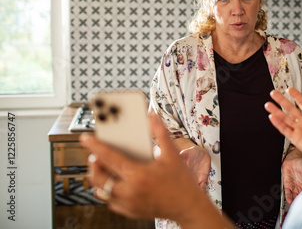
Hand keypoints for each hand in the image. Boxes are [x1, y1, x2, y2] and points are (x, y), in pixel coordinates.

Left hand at [80, 113, 232, 228]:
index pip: (109, 158)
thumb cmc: (182, 181)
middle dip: (93, 164)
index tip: (85, 138)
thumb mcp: (172, 154)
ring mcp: (128, 204)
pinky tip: (116, 181)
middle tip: (95, 155)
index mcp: (138, 175)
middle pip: (99, 177)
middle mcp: (129, 191)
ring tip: (104, 167)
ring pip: (102, 191)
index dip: (95, 146)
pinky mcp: (129, 212)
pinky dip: (109, 190)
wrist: (189, 207)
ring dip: (100, 178)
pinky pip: (110, 201)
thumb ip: (160, 132)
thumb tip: (152, 115)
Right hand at [265, 88, 301, 165]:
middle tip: (274, 93)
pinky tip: (272, 117)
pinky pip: (285, 129)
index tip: (289, 89)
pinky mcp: (296, 138)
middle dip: (281, 101)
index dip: (296, 96)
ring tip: (268, 104)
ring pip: (285, 118)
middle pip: (290, 108)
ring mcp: (299, 130)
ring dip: (276, 111)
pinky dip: (278, 123)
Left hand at [282, 149, 301, 203]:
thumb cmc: (300, 164)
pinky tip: (290, 201)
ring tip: (297, 206)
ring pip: (295, 196)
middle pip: (301, 196)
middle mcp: (300, 187)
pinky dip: (288, 197)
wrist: (292, 160)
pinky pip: (287, 192)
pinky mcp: (287, 185)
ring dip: (295, 201)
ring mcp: (293, 187)